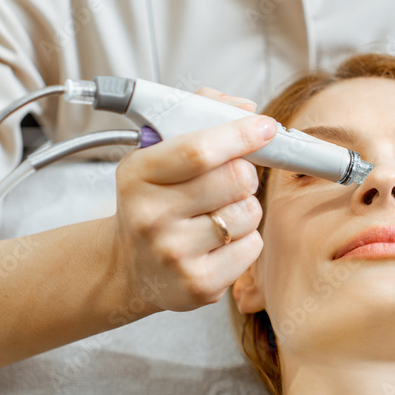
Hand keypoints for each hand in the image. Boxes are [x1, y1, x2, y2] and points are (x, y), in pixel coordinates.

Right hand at [109, 87, 275, 312]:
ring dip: (245, 207)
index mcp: (138, 175)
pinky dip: (245, 239)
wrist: (128, 267)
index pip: (200, 150)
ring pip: (249, 212)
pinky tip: (218, 241)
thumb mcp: (156, 154)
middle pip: (235, 179)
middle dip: (245, 172)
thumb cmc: (151, 201)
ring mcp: (174, 254)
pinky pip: (252, 246)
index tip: (265, 127)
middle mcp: (151, 216)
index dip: (241, 135)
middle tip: (232, 177)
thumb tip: (245, 109)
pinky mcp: (199, 285)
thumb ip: (199, 119)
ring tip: (218, 212)